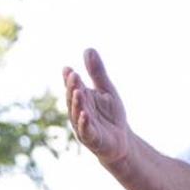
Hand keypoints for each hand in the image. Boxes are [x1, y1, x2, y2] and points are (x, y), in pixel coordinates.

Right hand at [62, 48, 129, 163]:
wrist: (121, 140)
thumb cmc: (110, 115)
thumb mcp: (106, 90)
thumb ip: (97, 72)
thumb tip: (88, 49)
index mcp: (81, 99)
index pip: (73, 87)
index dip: (69, 79)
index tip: (68, 69)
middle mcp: (78, 111)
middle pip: (73, 98)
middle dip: (72, 88)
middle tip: (74, 75)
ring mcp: (83, 126)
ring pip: (77, 114)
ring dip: (77, 103)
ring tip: (78, 91)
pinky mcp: (91, 139)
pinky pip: (86, 131)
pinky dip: (84, 123)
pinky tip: (85, 114)